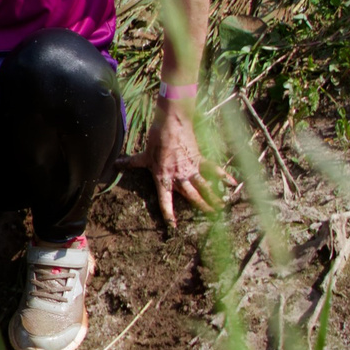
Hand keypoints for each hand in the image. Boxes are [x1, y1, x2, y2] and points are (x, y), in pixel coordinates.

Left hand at [128, 103, 224, 226]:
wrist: (172, 124)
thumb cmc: (156, 139)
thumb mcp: (143, 154)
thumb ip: (131, 162)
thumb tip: (116, 164)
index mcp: (163, 178)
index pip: (165, 200)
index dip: (169, 213)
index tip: (173, 225)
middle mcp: (179, 177)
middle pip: (192, 196)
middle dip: (201, 207)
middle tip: (210, 217)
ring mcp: (191, 169)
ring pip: (205, 187)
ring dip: (214, 197)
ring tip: (222, 207)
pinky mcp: (199, 160)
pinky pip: (213, 169)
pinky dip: (224, 175)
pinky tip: (233, 182)